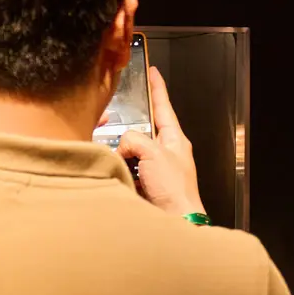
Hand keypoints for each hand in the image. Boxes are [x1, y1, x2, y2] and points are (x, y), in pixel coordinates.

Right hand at [118, 66, 203, 217]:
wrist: (174, 222)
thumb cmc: (174, 189)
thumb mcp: (155, 153)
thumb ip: (134, 139)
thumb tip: (122, 148)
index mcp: (175, 139)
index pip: (163, 106)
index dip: (157, 87)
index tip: (153, 71)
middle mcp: (164, 151)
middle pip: (140, 131)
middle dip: (127, 133)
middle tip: (118, 138)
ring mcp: (152, 168)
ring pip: (128, 151)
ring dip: (122, 156)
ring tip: (123, 167)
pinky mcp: (142, 183)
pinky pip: (124, 169)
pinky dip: (119, 171)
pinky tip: (119, 177)